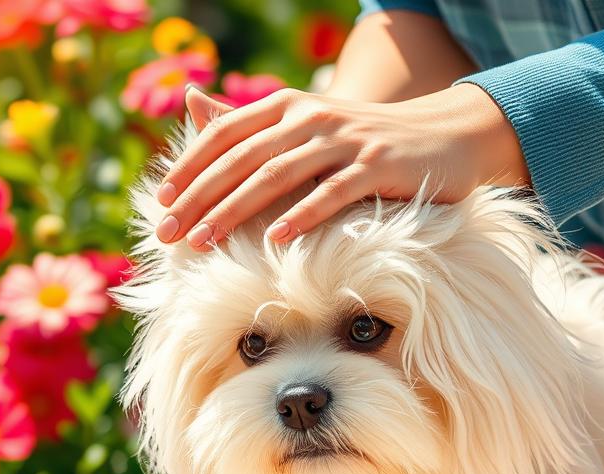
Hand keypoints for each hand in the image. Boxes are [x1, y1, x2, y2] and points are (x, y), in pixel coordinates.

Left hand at [154, 84, 527, 249]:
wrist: (442, 138)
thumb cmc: (360, 142)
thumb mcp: (304, 126)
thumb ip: (250, 122)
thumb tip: (191, 101)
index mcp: (287, 104)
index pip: (224, 133)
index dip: (189, 166)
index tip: (160, 201)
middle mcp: (311, 115)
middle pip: (242, 158)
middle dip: (199, 197)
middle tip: (167, 233)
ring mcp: (345, 140)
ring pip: (278, 176)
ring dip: (235, 211)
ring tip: (204, 242)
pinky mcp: (376, 167)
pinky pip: (331, 193)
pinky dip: (301, 216)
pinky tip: (274, 240)